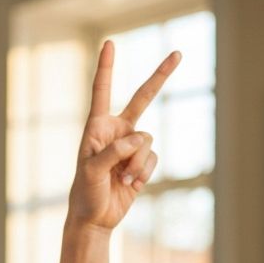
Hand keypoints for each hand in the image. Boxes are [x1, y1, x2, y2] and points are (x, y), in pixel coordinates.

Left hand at [66, 40, 180, 234]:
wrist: (95, 218)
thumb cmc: (85, 193)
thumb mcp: (92, 171)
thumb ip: (114, 151)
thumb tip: (140, 139)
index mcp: (96, 127)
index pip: (102, 92)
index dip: (106, 68)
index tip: (109, 43)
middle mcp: (116, 131)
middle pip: (142, 98)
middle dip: (160, 77)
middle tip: (178, 53)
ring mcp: (131, 146)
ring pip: (148, 141)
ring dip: (137, 163)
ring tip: (121, 179)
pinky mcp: (142, 162)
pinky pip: (152, 158)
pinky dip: (143, 172)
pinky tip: (129, 185)